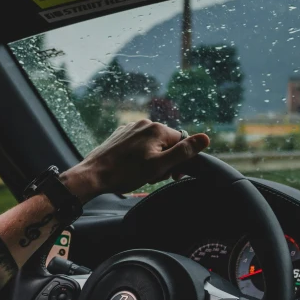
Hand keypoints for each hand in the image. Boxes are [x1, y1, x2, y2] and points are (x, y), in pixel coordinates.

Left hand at [61, 119, 209, 203]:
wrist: (94, 175)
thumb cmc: (125, 173)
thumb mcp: (159, 166)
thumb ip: (183, 152)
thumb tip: (205, 138)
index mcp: (156, 128)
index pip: (181, 143)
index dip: (179, 161)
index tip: (170, 175)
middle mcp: (144, 123)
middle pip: (167, 143)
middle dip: (164, 160)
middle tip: (152, 176)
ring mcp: (131, 128)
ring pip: (153, 145)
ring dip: (152, 159)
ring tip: (139, 173)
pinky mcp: (121, 135)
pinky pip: (139, 144)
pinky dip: (139, 155)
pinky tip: (130, 167)